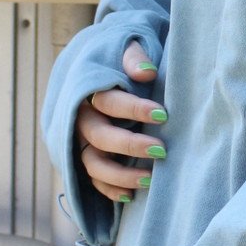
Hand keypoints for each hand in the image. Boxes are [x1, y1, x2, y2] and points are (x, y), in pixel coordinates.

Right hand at [74, 40, 167, 203]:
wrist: (112, 72)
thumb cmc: (126, 63)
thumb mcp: (130, 48)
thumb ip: (135, 57)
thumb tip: (146, 72)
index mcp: (90, 90)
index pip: (108, 101)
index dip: (134, 109)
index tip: (163, 115)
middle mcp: (82, 119)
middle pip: (99, 136)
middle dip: (129, 145)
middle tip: (162, 150)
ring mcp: (83, 143)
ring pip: (93, 164)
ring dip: (120, 175)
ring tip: (149, 179)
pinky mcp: (89, 161)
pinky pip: (94, 181)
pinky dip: (110, 190)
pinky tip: (132, 196)